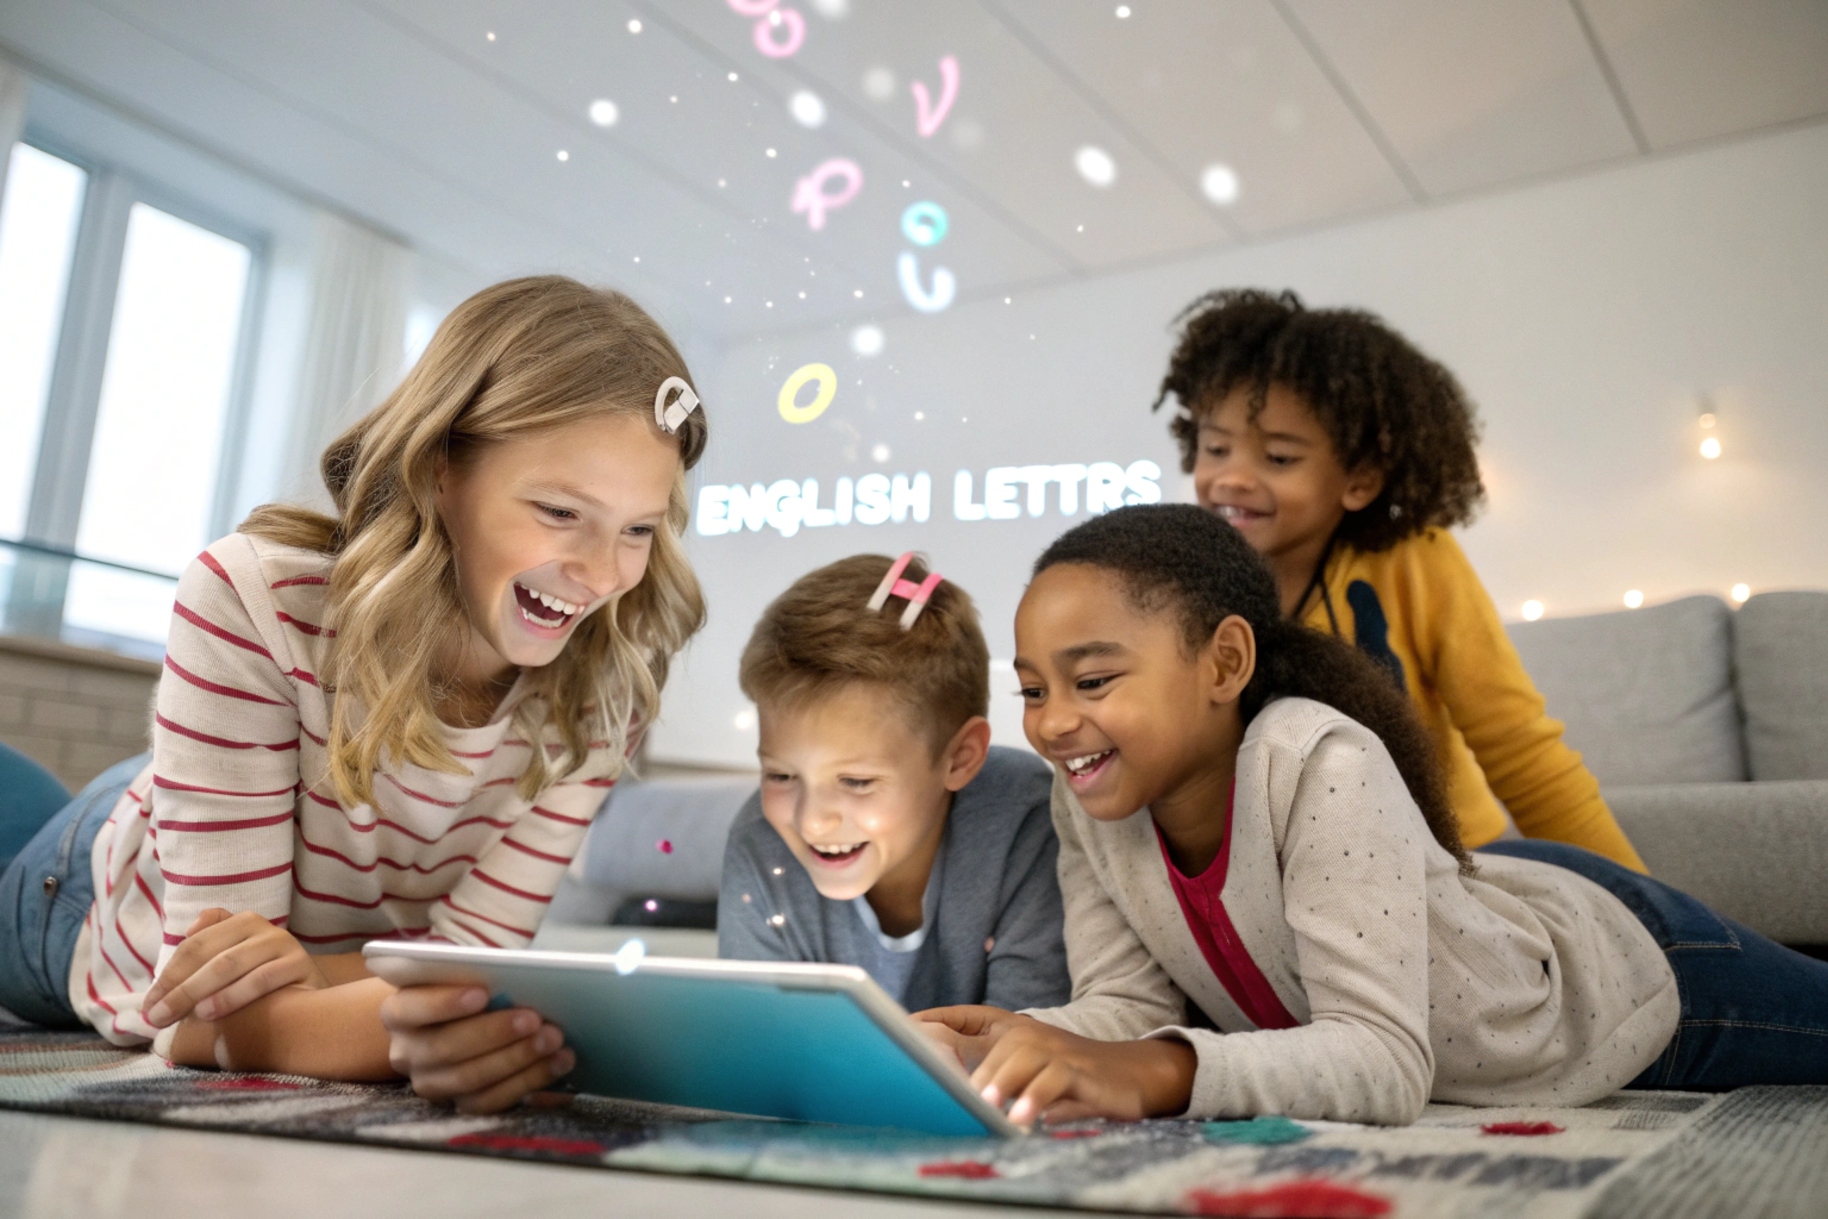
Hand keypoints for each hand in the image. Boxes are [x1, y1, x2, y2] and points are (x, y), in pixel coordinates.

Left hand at [144, 908, 330, 1027]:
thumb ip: (209, 946)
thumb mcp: (235, 963)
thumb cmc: (264, 986)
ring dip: (196, 991)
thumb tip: (188, 928)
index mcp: (241, 923)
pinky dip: (232, 995)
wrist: (316, 1003)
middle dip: (176, 988)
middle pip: (208, 955)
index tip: (147, 1006)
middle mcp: (262, 928)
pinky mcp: (300, 964)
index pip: (194, 946)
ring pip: (230, 964)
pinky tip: (209, 1014)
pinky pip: (261, 979)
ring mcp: (283, 944)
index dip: (167, 975)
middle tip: (154, 1018)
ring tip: (176, 1017)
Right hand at [380, 984, 574, 1113]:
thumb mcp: (457, 973)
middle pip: (447, 1048)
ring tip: (554, 1039)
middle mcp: (407, 1052)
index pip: (414, 1008)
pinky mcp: (458, 1105)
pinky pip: (491, 1102)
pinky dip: (529, 1082)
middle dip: (495, 1033)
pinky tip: (558, 1062)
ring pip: (470, 1080)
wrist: (446, 1024)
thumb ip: (472, 972)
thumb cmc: (459, 987)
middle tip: (535, 1018)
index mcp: (399, 1012)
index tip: (482, 992)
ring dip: (518, 1060)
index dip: (446, 1003)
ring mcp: (431, 1083)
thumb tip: (514, 973)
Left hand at [919, 1006, 1195, 1128]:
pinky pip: (1054, 1081)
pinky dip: (1037, 1098)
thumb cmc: (1073, 1074)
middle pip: (994, 1044)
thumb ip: (997, 1072)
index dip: (940, 1018)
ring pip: (1023, 1059)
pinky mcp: (1080, 1071)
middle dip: (969, 1066)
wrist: (1133, 1074)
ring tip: (983, 1105)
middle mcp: (1034, 1035)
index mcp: (1017, 1030)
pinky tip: (1022, 1118)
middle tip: (946, 1091)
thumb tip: (951, 1085)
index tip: (907, 1025)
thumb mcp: (1032, 1070)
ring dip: (1001, 1082)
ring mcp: (1058, 1051)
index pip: (972, 1016)